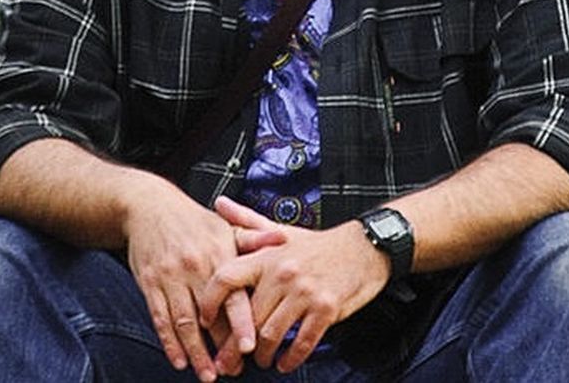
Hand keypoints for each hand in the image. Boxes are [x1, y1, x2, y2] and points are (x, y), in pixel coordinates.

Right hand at [123, 186, 284, 380]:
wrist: (149, 206)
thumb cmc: (192, 220)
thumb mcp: (224, 225)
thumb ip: (253, 238)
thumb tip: (283, 238)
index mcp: (217, 254)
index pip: (233, 295)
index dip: (240, 322)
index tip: (249, 347)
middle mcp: (194, 267)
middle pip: (210, 315)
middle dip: (221, 347)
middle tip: (233, 370)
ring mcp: (170, 277)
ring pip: (184, 323)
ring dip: (196, 352)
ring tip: (208, 374)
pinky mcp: (150, 283)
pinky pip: (160, 318)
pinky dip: (169, 342)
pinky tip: (179, 360)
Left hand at [198, 196, 392, 373]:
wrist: (363, 247)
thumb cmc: (317, 245)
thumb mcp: (280, 231)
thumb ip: (246, 221)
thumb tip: (219, 205)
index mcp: (267, 256)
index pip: (227, 277)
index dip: (210, 302)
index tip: (205, 320)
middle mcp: (283, 273)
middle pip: (248, 317)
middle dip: (234, 346)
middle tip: (228, 361)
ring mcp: (305, 292)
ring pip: (271, 334)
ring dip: (262, 355)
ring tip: (260, 361)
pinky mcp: (327, 309)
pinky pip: (302, 342)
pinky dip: (291, 358)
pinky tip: (284, 363)